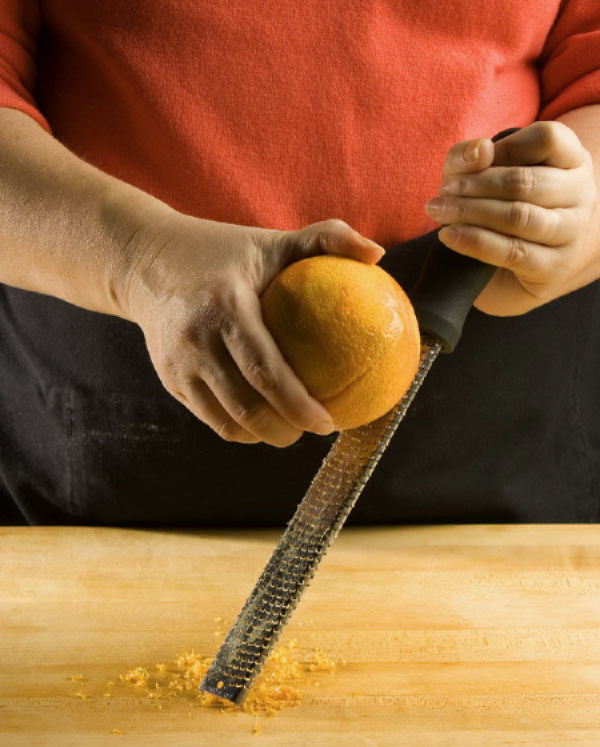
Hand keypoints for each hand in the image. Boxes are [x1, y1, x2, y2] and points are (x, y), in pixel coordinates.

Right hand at [120, 212, 383, 445]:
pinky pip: (207, 416)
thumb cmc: (223, 251)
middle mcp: (196, 339)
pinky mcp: (168, 377)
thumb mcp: (272, 239)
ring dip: (261, 436)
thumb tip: (377, 254)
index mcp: (225, 307)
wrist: (146, 260)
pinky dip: (237, 428)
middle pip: (244, 406)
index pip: (265, 369)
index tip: (328, 422)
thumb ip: (327, 238)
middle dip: (283, 431)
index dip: (297, 404)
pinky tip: (260, 423)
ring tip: (289, 431)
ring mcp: (177, 363)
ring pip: (224, 421)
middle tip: (314, 431)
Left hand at [424, 121, 597, 315]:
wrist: (522, 260)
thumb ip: (471, 155)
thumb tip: (480, 151)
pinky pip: (513, 252)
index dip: (505, 147)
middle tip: (442, 193)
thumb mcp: (482, 172)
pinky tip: (448, 236)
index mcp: (572, 159)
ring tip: (439, 212)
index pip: (547, 139)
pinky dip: (476, 242)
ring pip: (519, 217)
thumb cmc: (501, 203)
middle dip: (474, 186)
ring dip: (471, 213)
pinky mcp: (554, 266)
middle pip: (525, 182)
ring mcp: (572, 232)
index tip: (472, 162)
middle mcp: (580, 194)